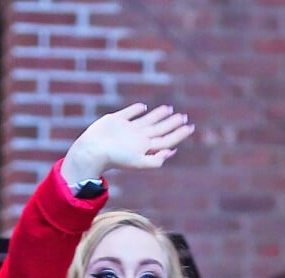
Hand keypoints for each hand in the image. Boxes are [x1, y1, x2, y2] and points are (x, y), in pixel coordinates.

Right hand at [61, 103, 193, 183]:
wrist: (93, 151)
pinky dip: (136, 109)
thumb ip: (157, 159)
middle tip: (184, 116)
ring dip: (159, 114)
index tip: (191, 127)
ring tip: (169, 108)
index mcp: (146, 147)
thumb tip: (172, 151)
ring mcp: (128, 129)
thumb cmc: (116, 159)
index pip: (167, 139)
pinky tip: (143, 107)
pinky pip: (129, 113)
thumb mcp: (140, 163)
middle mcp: (139, 138)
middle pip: (160, 129)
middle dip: (172, 123)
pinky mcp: (115, 120)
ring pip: (147, 120)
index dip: (180, 134)